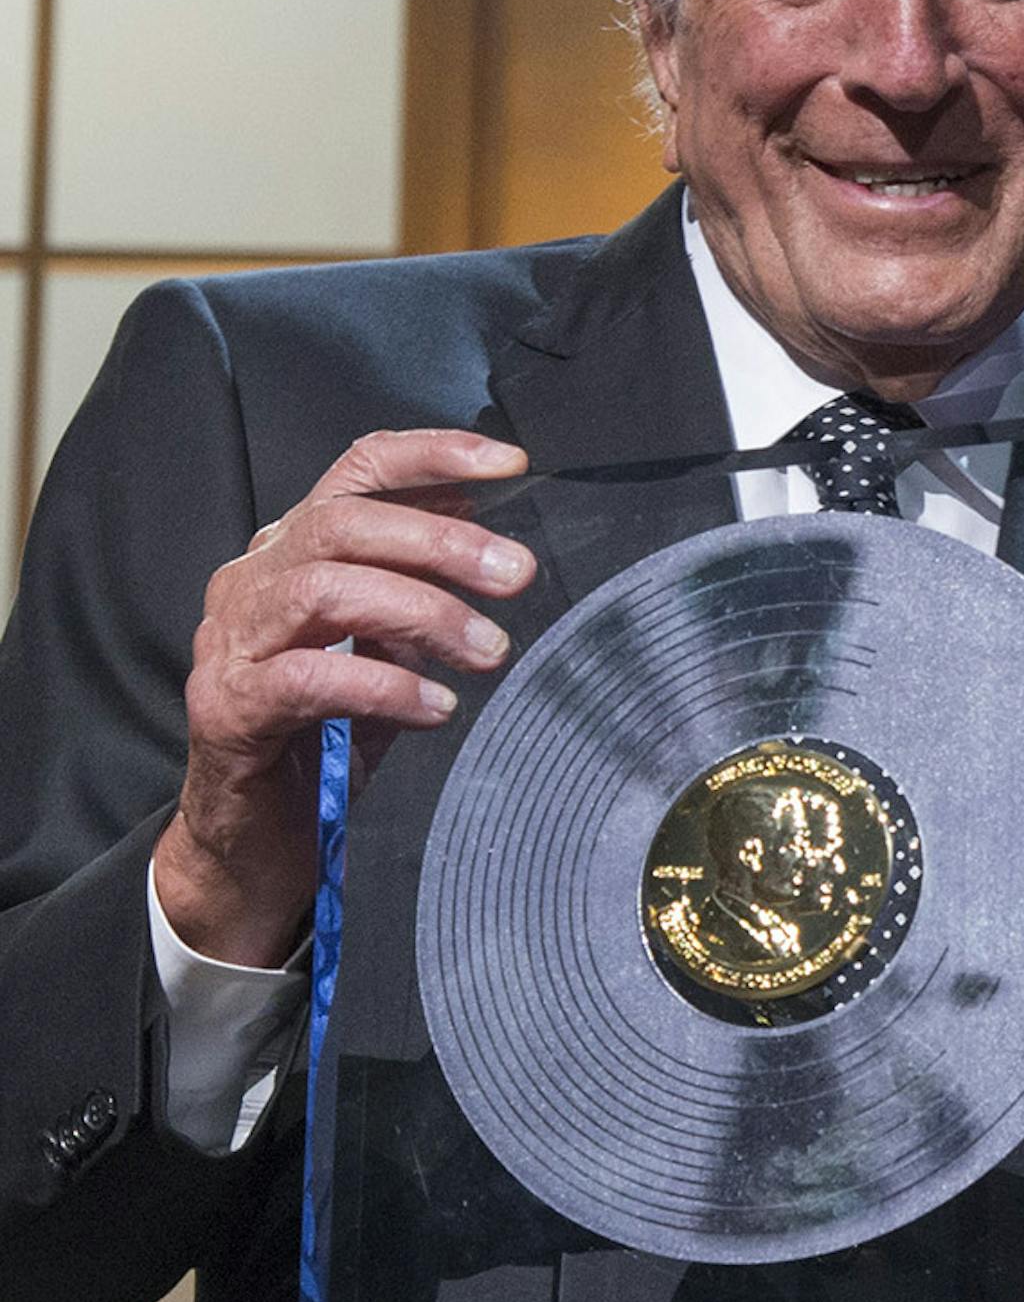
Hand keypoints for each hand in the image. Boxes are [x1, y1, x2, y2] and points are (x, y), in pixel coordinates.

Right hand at [153, 429, 531, 965]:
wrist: (253, 844)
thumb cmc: (325, 742)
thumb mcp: (386, 656)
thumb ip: (419, 599)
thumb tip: (493, 548)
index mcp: (291, 553)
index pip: (355, 472)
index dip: (432, 456)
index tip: (512, 464)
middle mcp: (251, 581)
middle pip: (343, 523)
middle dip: (442, 541)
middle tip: (518, 573)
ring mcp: (230, 642)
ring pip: (324, 589)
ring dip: (421, 612)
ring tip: (489, 650)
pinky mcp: (227, 708)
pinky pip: (307, 677)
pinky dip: (383, 685)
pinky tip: (437, 706)